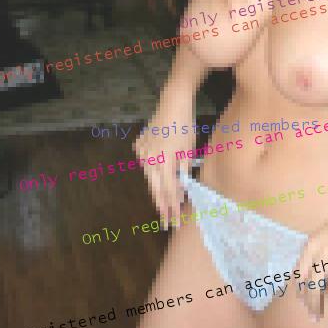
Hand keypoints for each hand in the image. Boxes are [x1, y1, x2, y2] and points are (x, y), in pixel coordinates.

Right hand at [134, 98, 193, 228]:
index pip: (169, 191)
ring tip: (164, 206)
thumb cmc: (185, 126)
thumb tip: (180, 190)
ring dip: (158, 190)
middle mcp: (149, 160)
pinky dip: (153, 169)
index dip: (173, 208)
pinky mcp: (138, 146)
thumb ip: (182, 171)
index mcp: (164, 162)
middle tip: (167, 224)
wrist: (172, 103)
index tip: (176, 222)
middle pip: (156, 189)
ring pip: (151, 178)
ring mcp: (141, 153)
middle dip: (163, 207)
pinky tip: (158, 175)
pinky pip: (146, 163)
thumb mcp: (188, 150)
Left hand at [297, 190, 327, 323]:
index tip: (302, 304)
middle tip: (315, 319)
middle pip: (317, 286)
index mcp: (312, 245)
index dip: (301, 291)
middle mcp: (325, 252)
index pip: (302, 274)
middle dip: (315, 305)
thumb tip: (311, 276)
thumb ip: (316, 252)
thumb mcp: (323, 232)